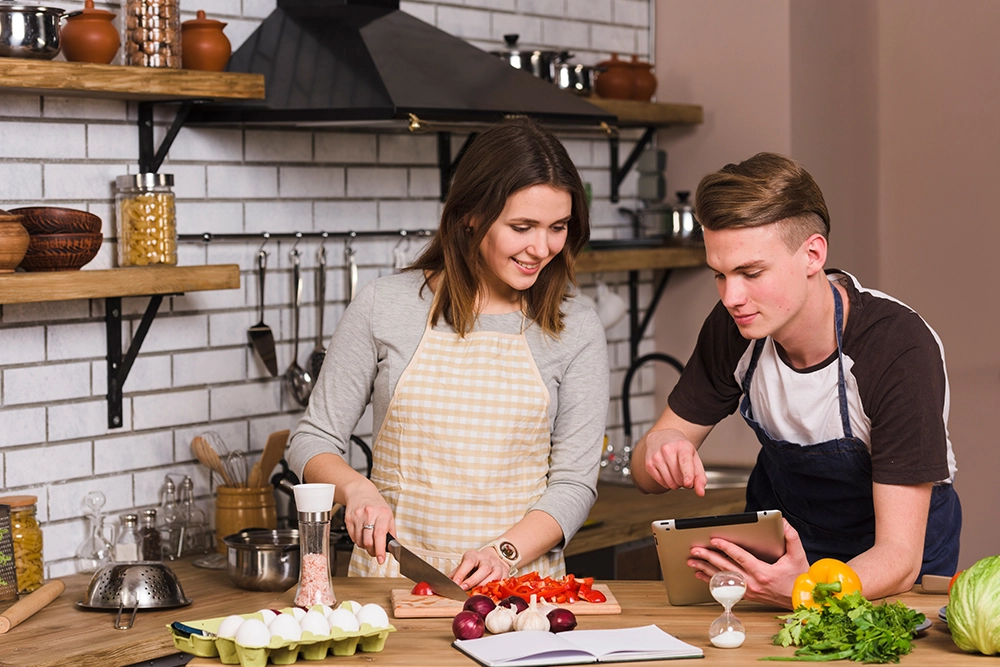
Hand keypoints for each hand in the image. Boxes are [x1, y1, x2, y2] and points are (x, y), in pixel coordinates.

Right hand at [342, 481, 395, 564]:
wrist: (360, 492)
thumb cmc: (376, 504)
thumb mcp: (388, 515)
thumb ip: (392, 531)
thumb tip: (394, 546)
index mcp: (382, 513)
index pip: (380, 534)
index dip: (380, 549)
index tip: (381, 559)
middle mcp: (369, 514)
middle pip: (368, 541)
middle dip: (372, 551)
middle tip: (376, 552)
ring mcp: (357, 516)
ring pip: (359, 541)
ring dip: (365, 546)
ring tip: (369, 540)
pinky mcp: (348, 519)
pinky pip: (353, 538)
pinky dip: (358, 541)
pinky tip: (362, 535)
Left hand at [450, 547, 508, 589]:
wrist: (493, 557)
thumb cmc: (475, 564)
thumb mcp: (463, 565)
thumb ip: (455, 574)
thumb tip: (444, 583)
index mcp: (474, 555)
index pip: (468, 562)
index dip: (462, 573)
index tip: (455, 583)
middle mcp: (487, 559)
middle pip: (483, 569)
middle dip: (473, 581)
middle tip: (464, 589)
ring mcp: (497, 565)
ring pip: (493, 576)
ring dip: (483, 587)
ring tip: (475, 594)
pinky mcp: (505, 573)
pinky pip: (501, 582)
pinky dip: (494, 589)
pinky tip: (487, 594)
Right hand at [639, 429, 706, 494]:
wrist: (662, 436)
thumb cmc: (680, 449)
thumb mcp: (694, 458)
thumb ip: (700, 477)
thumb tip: (700, 493)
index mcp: (682, 446)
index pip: (685, 462)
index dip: (688, 474)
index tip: (688, 483)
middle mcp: (667, 450)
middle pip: (679, 478)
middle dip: (684, 482)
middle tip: (685, 473)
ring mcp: (656, 457)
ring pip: (670, 483)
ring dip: (676, 484)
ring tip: (676, 473)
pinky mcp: (649, 464)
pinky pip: (662, 483)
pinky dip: (668, 483)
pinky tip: (668, 473)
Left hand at [687, 519, 809, 608]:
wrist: (802, 600)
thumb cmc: (798, 579)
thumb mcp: (798, 556)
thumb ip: (791, 537)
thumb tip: (783, 523)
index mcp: (763, 572)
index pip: (740, 557)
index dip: (726, 547)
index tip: (714, 539)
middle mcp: (752, 583)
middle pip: (725, 567)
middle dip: (708, 557)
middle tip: (695, 549)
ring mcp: (747, 591)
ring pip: (722, 578)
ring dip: (705, 569)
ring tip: (692, 561)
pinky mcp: (746, 595)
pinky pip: (725, 587)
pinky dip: (711, 580)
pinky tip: (701, 574)